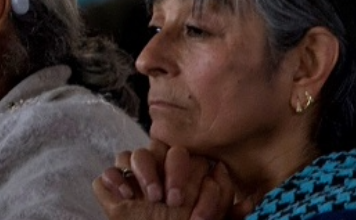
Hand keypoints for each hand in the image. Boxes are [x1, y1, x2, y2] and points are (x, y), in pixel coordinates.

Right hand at [93, 141, 233, 219]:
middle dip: (162, 171)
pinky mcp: (113, 192)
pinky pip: (105, 175)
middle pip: (155, 147)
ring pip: (131, 154)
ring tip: (149, 198)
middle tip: (170, 200)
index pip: (180, 154)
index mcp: (181, 173)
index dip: (183, 171)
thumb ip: (227, 209)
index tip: (184, 199)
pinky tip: (126, 198)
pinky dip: (113, 182)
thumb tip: (249, 200)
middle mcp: (157, 171)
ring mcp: (134, 180)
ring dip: (142, 173)